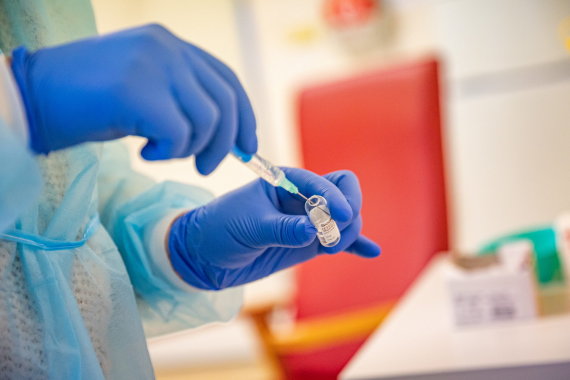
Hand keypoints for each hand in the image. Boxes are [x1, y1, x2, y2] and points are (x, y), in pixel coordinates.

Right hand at [11, 24, 256, 173]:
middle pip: (226, 100)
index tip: (248, 147)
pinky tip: (144, 152)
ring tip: (159, 152)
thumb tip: (226, 135)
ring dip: (189, 149)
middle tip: (206, 167)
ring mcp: (154, 64)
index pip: (226, 79)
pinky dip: (168, 153)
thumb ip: (182, 98)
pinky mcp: (139, 89)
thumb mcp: (144, 90)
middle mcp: (167, 47)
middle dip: (225, 143)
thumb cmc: (88, 101)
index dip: (244, 115)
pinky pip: (180, 133)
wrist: (34, 97)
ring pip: (208, 120)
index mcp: (171, 43)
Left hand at [168, 168, 380, 289]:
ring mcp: (307, 221)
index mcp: (287, 181)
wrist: (205, 256)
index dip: (337, 198)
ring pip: (344, 219)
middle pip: (343, 195)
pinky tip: (371, 251)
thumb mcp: (248, 226)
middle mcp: (301, 198)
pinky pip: (337, 241)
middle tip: (333, 235)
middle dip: (348, 212)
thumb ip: (282, 228)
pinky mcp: (308, 243)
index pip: (327, 182)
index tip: (340, 218)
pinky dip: (354, 244)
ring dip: (348, 232)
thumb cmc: (220, 229)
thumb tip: (314, 231)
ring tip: (331, 248)